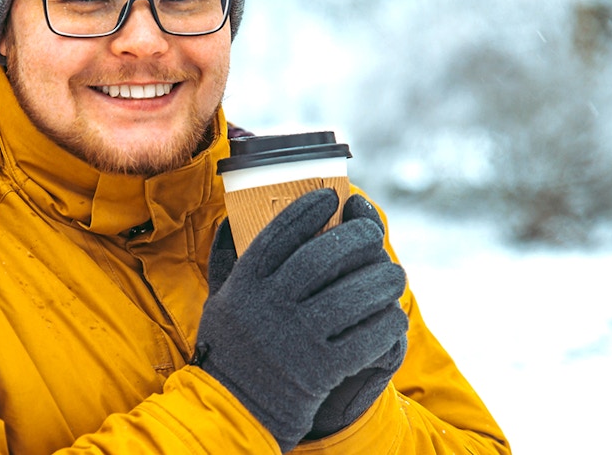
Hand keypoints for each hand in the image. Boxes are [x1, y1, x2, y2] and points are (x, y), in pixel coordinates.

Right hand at [194, 189, 405, 450]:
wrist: (233, 413)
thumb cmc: (230, 352)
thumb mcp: (217, 303)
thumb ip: (224, 263)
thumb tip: (226, 221)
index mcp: (244, 284)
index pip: (279, 233)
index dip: (308, 210)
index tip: (330, 197)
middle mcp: (268, 306)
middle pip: (322, 257)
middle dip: (356, 239)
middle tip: (374, 235)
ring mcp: (295, 338)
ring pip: (352, 296)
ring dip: (382, 281)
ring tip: (394, 275)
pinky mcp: (320, 369)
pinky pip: (367, 337)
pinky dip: (386, 324)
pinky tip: (391, 318)